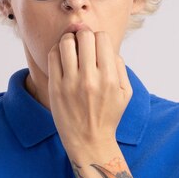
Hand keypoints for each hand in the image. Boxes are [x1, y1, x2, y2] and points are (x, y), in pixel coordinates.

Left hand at [47, 29, 132, 155]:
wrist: (89, 141)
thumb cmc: (108, 116)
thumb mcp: (125, 92)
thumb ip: (120, 66)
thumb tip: (108, 47)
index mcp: (110, 78)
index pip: (102, 38)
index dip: (98, 38)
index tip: (95, 46)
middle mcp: (90, 79)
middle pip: (84, 36)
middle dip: (83, 36)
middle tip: (82, 44)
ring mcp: (71, 83)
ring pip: (66, 43)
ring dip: (69, 40)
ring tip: (71, 48)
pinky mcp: (55, 87)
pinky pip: (53, 56)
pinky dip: (57, 51)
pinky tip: (62, 57)